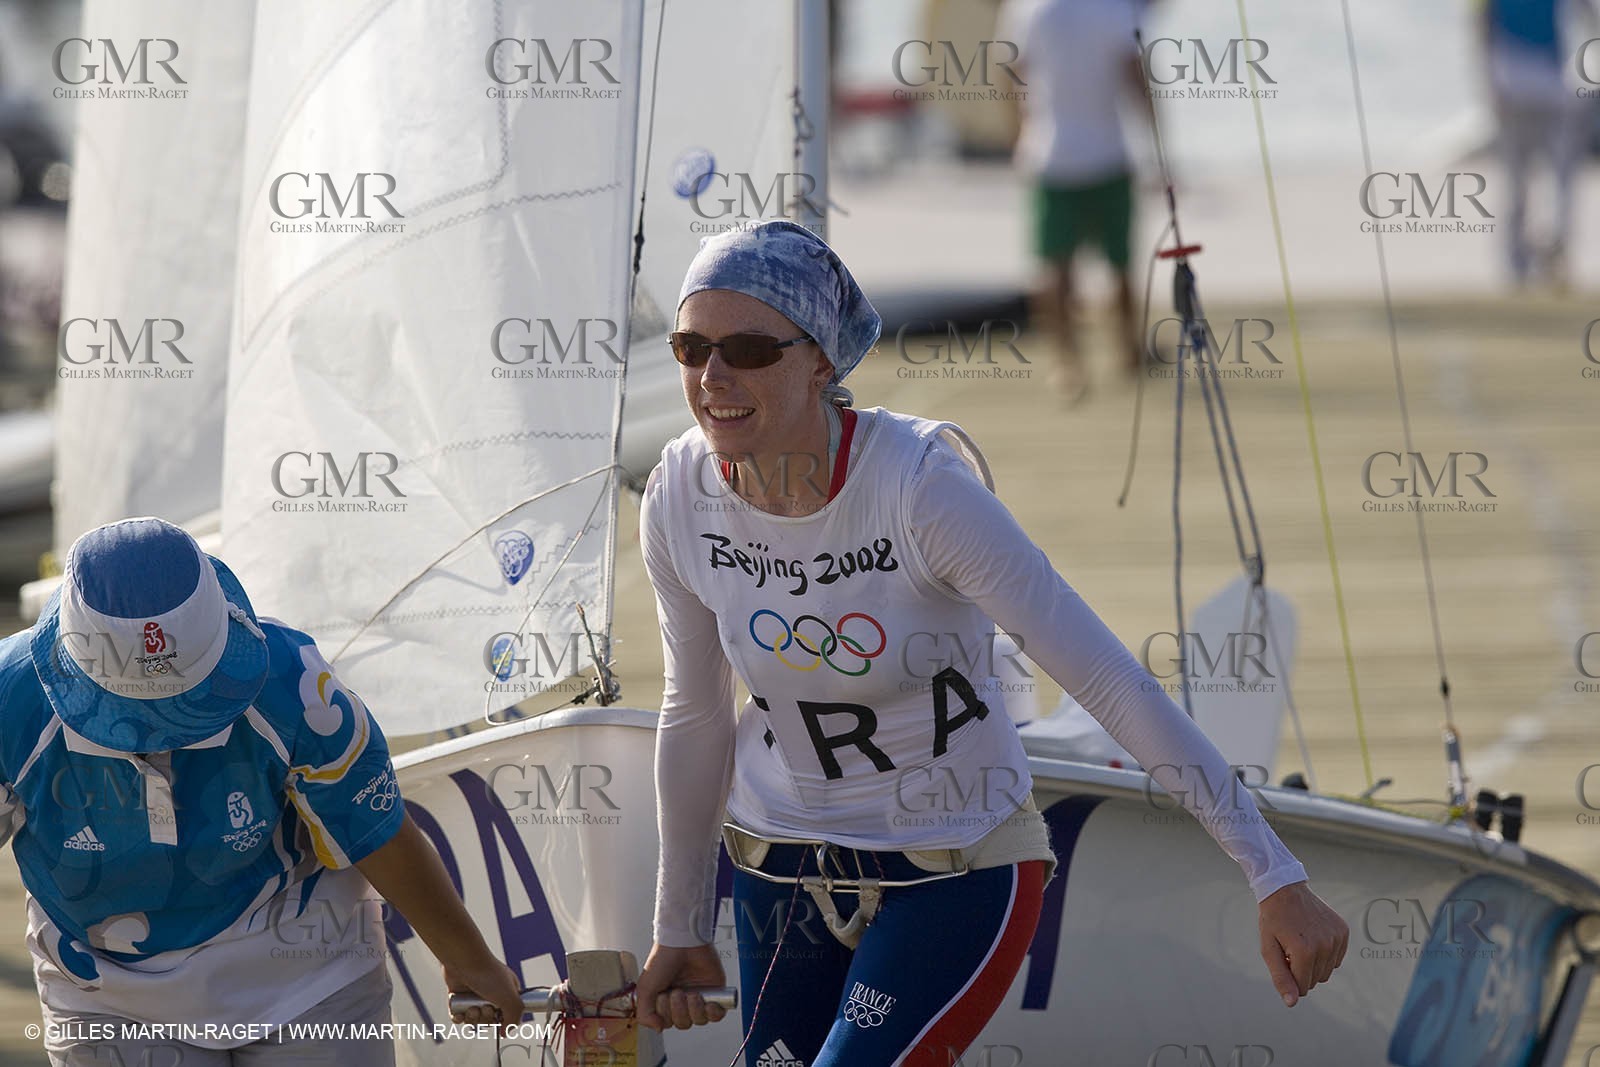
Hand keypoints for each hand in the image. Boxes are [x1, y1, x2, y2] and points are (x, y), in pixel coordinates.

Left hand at [444, 955, 524, 1034]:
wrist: (464, 961)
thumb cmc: (489, 975)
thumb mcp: (511, 998)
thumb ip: (514, 1018)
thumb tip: (505, 1032)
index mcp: (508, 991)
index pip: (508, 1013)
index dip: (503, 1019)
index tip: (499, 1016)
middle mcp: (492, 993)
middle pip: (489, 1019)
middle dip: (485, 1018)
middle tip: (484, 1008)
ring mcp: (474, 994)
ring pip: (473, 1018)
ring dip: (472, 1018)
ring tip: (471, 1008)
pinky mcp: (459, 995)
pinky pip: (458, 1015)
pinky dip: (458, 1018)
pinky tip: (459, 1014)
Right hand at [635, 942, 727, 1030]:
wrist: (682, 942)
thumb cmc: (663, 959)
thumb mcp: (645, 988)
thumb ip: (644, 1014)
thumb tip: (658, 1028)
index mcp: (665, 1001)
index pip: (668, 1022)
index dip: (666, 1015)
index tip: (663, 996)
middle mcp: (682, 1001)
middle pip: (684, 1023)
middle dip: (679, 1010)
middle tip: (677, 991)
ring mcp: (699, 997)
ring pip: (700, 1021)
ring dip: (695, 1009)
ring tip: (692, 993)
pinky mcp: (714, 992)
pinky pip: (717, 1014)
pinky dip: (713, 1012)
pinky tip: (707, 1002)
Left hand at [1258, 881, 1346, 1006]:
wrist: (1285, 890)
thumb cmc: (1273, 921)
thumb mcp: (1269, 949)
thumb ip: (1281, 978)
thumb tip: (1292, 1003)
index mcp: (1304, 952)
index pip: (1303, 987)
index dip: (1290, 978)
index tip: (1283, 960)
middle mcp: (1324, 945)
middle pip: (1315, 980)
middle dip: (1301, 971)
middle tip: (1290, 948)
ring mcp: (1336, 938)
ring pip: (1327, 971)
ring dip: (1314, 964)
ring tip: (1301, 942)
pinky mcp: (1343, 931)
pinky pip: (1337, 959)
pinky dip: (1325, 954)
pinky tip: (1313, 937)